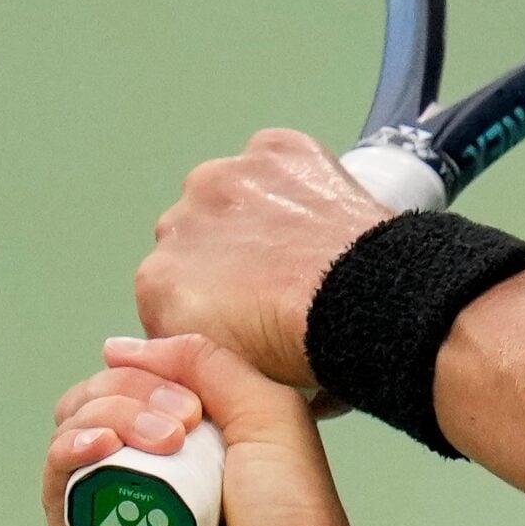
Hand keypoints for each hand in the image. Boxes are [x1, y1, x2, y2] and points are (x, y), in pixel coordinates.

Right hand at [43, 334, 411, 525]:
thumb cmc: (295, 524)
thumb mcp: (269, 414)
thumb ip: (206, 361)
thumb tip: (119, 346)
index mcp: (193, 451)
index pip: (137, 386)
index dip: (150, 372)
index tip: (192, 397)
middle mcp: (150, 485)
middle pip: (95, 407)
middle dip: (127, 392)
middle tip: (181, 422)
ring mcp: (115, 525)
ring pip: (71, 441)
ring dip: (103, 416)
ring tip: (160, 439)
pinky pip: (57, 493)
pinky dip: (68, 454)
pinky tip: (98, 448)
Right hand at [136, 129, 388, 389]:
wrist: (367, 303)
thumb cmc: (309, 349)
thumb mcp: (232, 375)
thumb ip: (201, 350)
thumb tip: (214, 346)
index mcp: (157, 284)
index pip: (171, 289)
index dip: (211, 301)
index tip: (244, 311)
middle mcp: (179, 222)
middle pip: (196, 237)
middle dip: (227, 254)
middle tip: (278, 278)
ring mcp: (227, 179)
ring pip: (231, 194)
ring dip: (256, 211)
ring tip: (303, 244)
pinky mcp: (274, 150)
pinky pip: (277, 159)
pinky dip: (294, 178)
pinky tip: (320, 209)